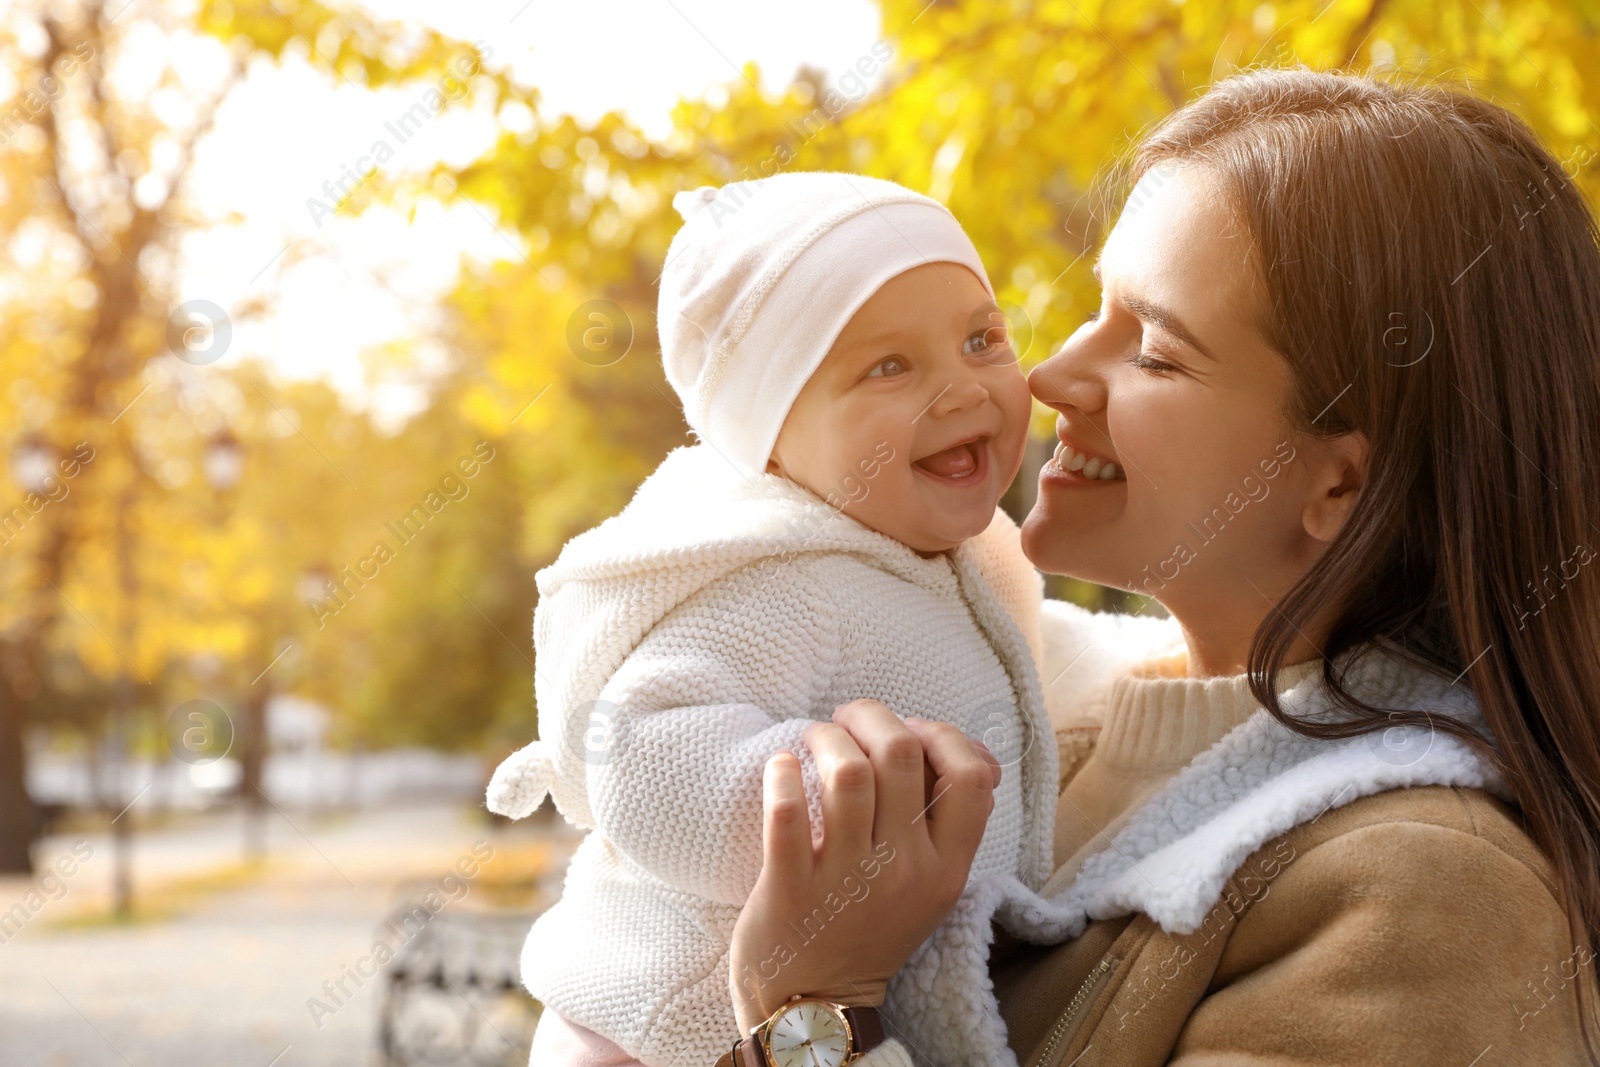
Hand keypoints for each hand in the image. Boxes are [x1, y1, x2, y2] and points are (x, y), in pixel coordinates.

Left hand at [728, 699, 1001, 1032]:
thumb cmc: (872, 926)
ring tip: (814, 738)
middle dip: (871, 716)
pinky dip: (781, 776)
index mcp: (945, 869)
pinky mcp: (791, 888)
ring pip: (848, 774)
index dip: (943, 735)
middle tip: (848, 717)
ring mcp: (847, 880)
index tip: (911, 729)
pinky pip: (787, 814)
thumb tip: (972, 747)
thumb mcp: (931, 883)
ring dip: (827, 737)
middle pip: (901, 755)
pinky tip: (780, 766)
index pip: (970, 778)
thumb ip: (948, 820)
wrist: (816, 1003)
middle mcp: (903, 871)